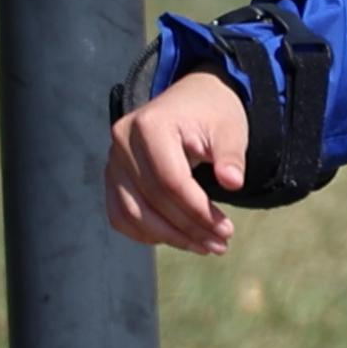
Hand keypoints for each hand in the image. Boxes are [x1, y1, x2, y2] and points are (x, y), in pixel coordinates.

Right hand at [107, 70, 249, 252]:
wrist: (191, 101)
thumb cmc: (213, 115)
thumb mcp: (230, 130)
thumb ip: (231, 156)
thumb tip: (234, 182)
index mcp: (150, 125)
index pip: (171, 180)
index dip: (198, 210)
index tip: (227, 230)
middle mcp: (123, 142)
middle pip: (152, 199)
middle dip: (188, 228)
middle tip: (220, 245)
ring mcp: (113, 160)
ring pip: (133, 213)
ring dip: (169, 237)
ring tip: (204, 247)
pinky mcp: (113, 176)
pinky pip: (121, 214)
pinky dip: (145, 232)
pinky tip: (177, 239)